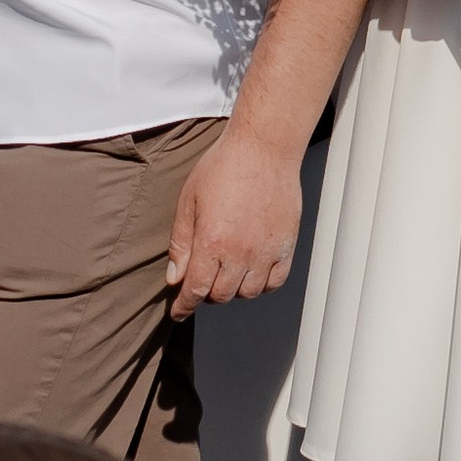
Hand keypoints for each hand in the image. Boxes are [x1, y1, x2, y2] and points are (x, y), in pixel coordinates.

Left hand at [164, 130, 303, 319]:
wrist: (263, 148)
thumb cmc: (224, 167)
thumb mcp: (189, 201)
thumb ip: (181, 243)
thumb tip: (175, 277)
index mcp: (212, 242)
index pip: (195, 290)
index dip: (184, 306)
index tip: (179, 312)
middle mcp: (240, 252)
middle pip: (220, 295)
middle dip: (206, 293)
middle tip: (202, 279)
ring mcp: (266, 251)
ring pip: (247, 292)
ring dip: (233, 289)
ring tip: (227, 272)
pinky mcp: (286, 245)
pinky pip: (274, 281)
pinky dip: (261, 284)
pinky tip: (252, 272)